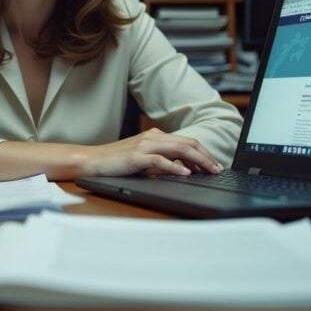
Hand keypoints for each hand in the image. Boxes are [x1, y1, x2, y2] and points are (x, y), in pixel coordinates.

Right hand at [79, 128, 222, 177]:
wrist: (92, 160)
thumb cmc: (116, 162)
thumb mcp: (143, 159)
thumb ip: (162, 160)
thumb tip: (184, 169)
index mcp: (156, 136)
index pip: (187, 142)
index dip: (204, 153)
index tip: (215, 165)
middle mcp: (153, 137)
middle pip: (188, 143)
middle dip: (206, 156)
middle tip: (218, 169)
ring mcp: (145, 145)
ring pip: (179, 149)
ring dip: (198, 160)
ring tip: (209, 171)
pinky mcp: (137, 156)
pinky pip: (161, 160)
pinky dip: (175, 167)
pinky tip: (186, 174)